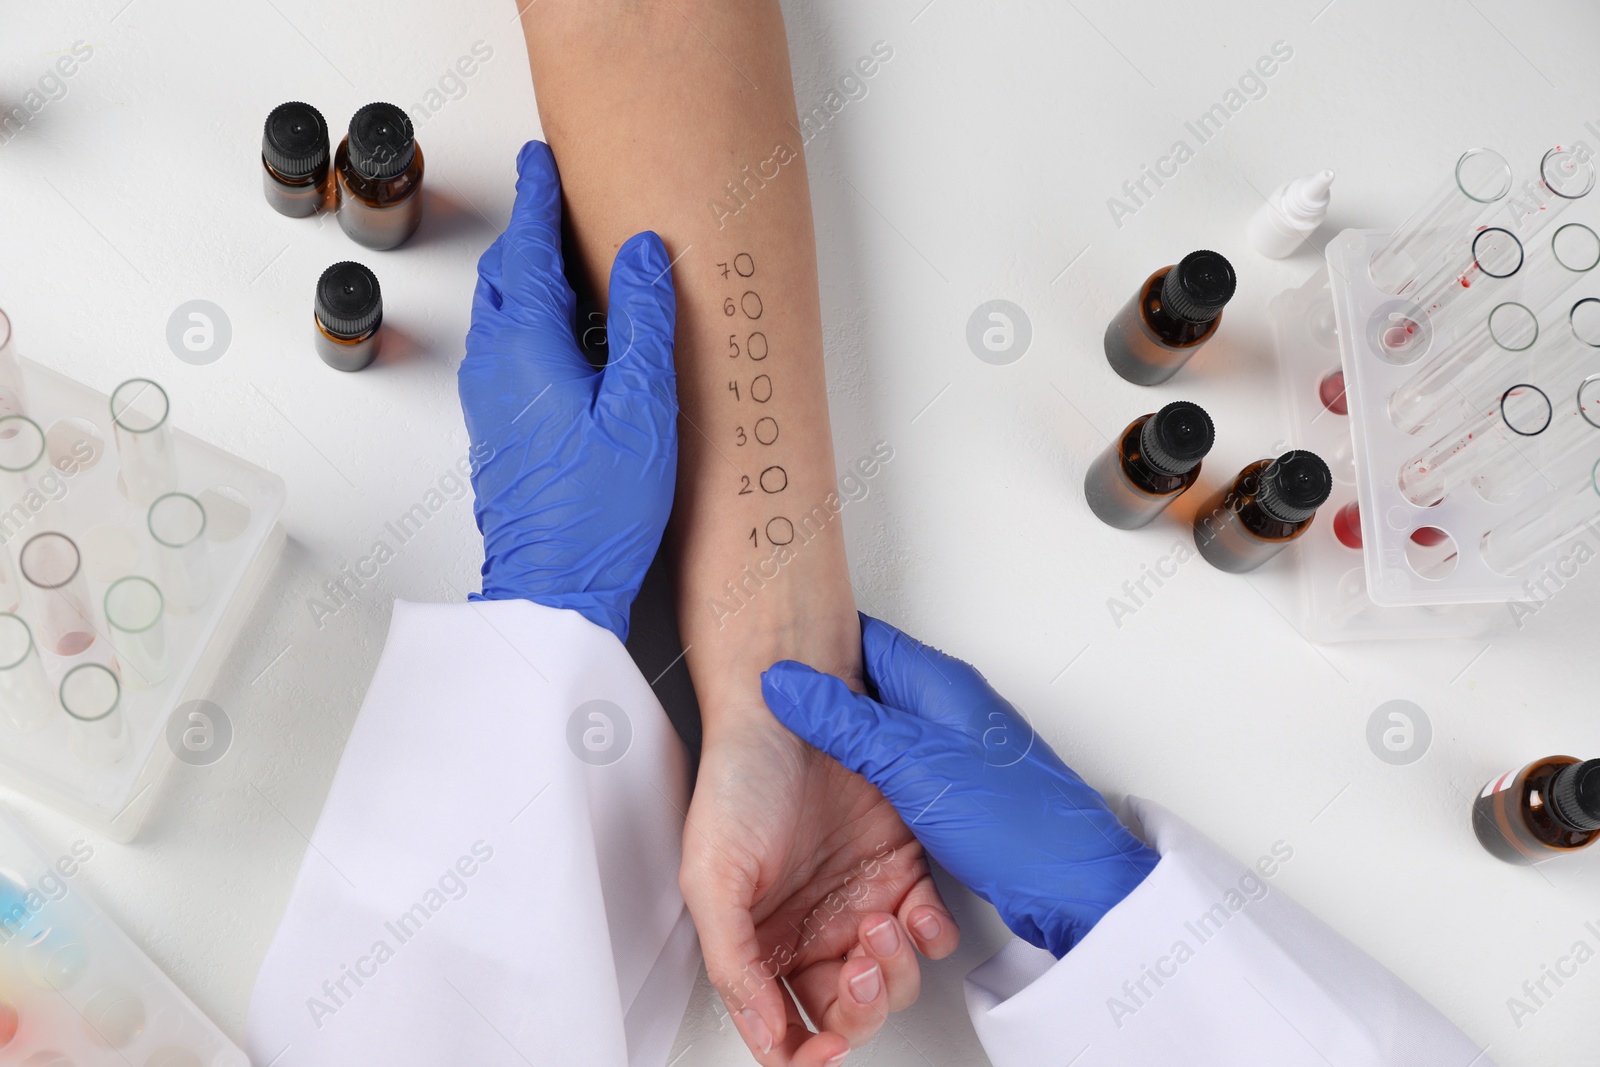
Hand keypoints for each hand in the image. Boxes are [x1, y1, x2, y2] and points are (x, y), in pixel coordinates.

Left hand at [458, 140, 676, 640]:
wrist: (552, 588)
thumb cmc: (597, 514)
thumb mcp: (642, 409)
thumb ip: (643, 323)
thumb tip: (643, 254)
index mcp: (527, 349)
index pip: (529, 248)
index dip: (539, 198)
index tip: (543, 160)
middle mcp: (496, 367)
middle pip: (506, 275)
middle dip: (528, 231)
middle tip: (553, 199)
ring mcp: (491, 400)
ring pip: (501, 312)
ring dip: (527, 274)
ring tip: (563, 257)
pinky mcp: (500, 428)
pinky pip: (506, 347)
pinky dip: (528, 316)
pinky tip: (564, 334)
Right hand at [681, 709, 960, 1065]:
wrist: (793, 706)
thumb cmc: (741, 777)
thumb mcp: (712, 875)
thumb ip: (731, 960)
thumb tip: (761, 1031)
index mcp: (761, 940)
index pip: (785, 1026)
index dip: (805, 1052)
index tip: (822, 1051)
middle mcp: (812, 928)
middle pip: (846, 1011)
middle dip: (859, 1008)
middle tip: (860, 973)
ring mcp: (860, 902)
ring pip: (891, 978)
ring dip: (894, 969)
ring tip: (881, 926)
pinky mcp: (903, 871)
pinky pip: (929, 930)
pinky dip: (930, 935)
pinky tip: (917, 914)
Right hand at [761, 614, 1158, 957]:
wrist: (1073, 885)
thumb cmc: (1012, 820)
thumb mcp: (910, 762)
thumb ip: (844, 722)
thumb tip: (786, 683)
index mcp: (938, 684)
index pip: (863, 640)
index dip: (814, 645)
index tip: (769, 656)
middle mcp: (946, 710)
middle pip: (868, 686)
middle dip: (821, 700)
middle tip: (768, 715)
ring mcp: (952, 752)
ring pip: (880, 734)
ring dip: (843, 748)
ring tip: (795, 762)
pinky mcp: (955, 793)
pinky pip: (897, 774)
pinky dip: (868, 784)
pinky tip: (845, 803)